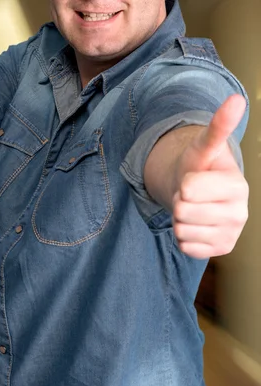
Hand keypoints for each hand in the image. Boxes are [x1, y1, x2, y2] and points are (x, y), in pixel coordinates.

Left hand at [173, 94, 247, 258]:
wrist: (196, 194)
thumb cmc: (199, 168)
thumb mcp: (203, 146)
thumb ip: (218, 127)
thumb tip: (236, 99)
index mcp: (238, 186)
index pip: (188, 189)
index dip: (183, 183)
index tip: (193, 180)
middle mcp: (241, 213)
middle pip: (182, 211)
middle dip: (179, 201)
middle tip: (190, 196)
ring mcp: (232, 233)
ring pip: (182, 230)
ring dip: (179, 219)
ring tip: (192, 208)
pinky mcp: (220, 250)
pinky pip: (185, 247)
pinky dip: (183, 237)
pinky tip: (194, 225)